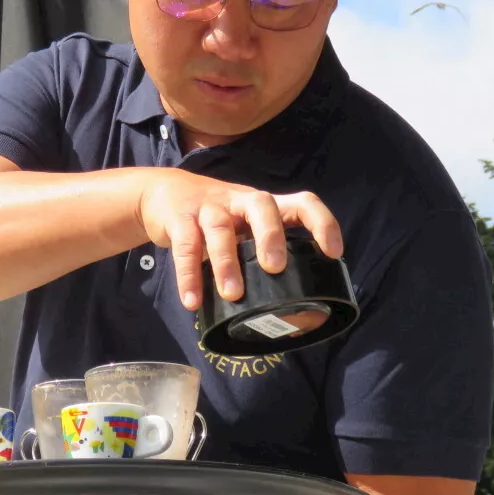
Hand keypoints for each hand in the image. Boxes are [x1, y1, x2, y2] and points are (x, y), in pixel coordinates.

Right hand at [136, 169, 341, 309]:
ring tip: (232, 295)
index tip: (333, 252)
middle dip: (270, 236)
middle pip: (262, 206)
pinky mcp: (179, 219)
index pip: (301, 202)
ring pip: (219, 229)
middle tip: (274, 268)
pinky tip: (193, 301)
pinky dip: (188, 275)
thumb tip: (290, 297)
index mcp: (262, 205)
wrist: (160, 193)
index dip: (321, 222)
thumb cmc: (213, 216)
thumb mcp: (242, 223)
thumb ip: (259, 248)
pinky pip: (184, 246)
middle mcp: (239, 201)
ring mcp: (208, 208)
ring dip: (226, 262)